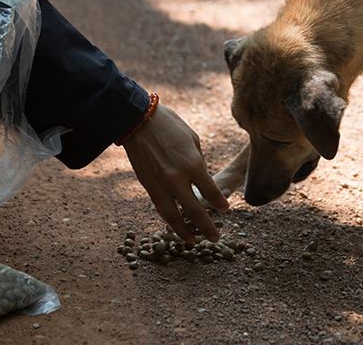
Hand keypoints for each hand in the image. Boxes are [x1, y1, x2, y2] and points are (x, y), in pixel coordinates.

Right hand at [123, 104, 228, 242]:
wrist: (137, 120)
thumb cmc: (170, 125)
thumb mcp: (193, 140)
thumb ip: (198, 163)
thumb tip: (202, 179)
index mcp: (193, 164)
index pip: (210, 192)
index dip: (219, 204)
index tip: (225, 210)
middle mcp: (177, 179)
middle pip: (194, 211)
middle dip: (207, 227)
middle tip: (216, 237)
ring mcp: (160, 184)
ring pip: (173, 216)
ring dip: (184, 231)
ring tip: (193, 241)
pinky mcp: (147, 186)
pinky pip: (160, 208)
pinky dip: (169, 219)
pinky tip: (175, 226)